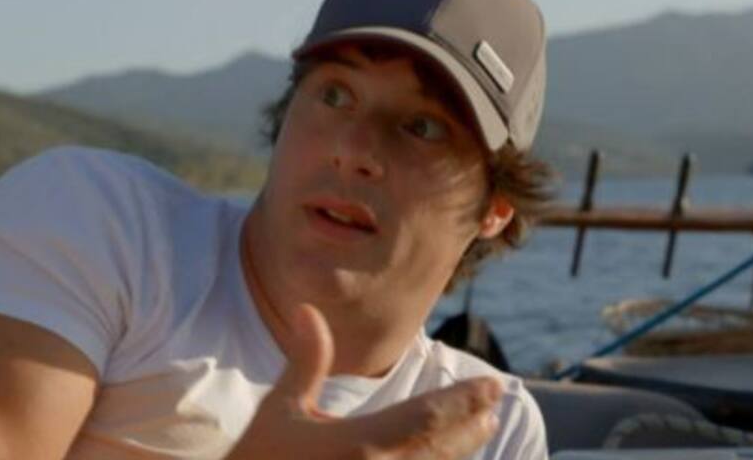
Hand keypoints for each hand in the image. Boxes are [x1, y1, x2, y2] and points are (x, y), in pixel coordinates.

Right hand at [226, 304, 502, 459]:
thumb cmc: (258, 459)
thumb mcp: (280, 408)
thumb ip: (306, 360)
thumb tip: (308, 308)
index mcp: (356, 444)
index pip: (426, 417)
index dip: (464, 401)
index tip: (494, 385)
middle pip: (441, 448)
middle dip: (470, 423)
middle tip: (495, 402)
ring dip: (460, 450)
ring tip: (480, 428)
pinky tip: (441, 457)